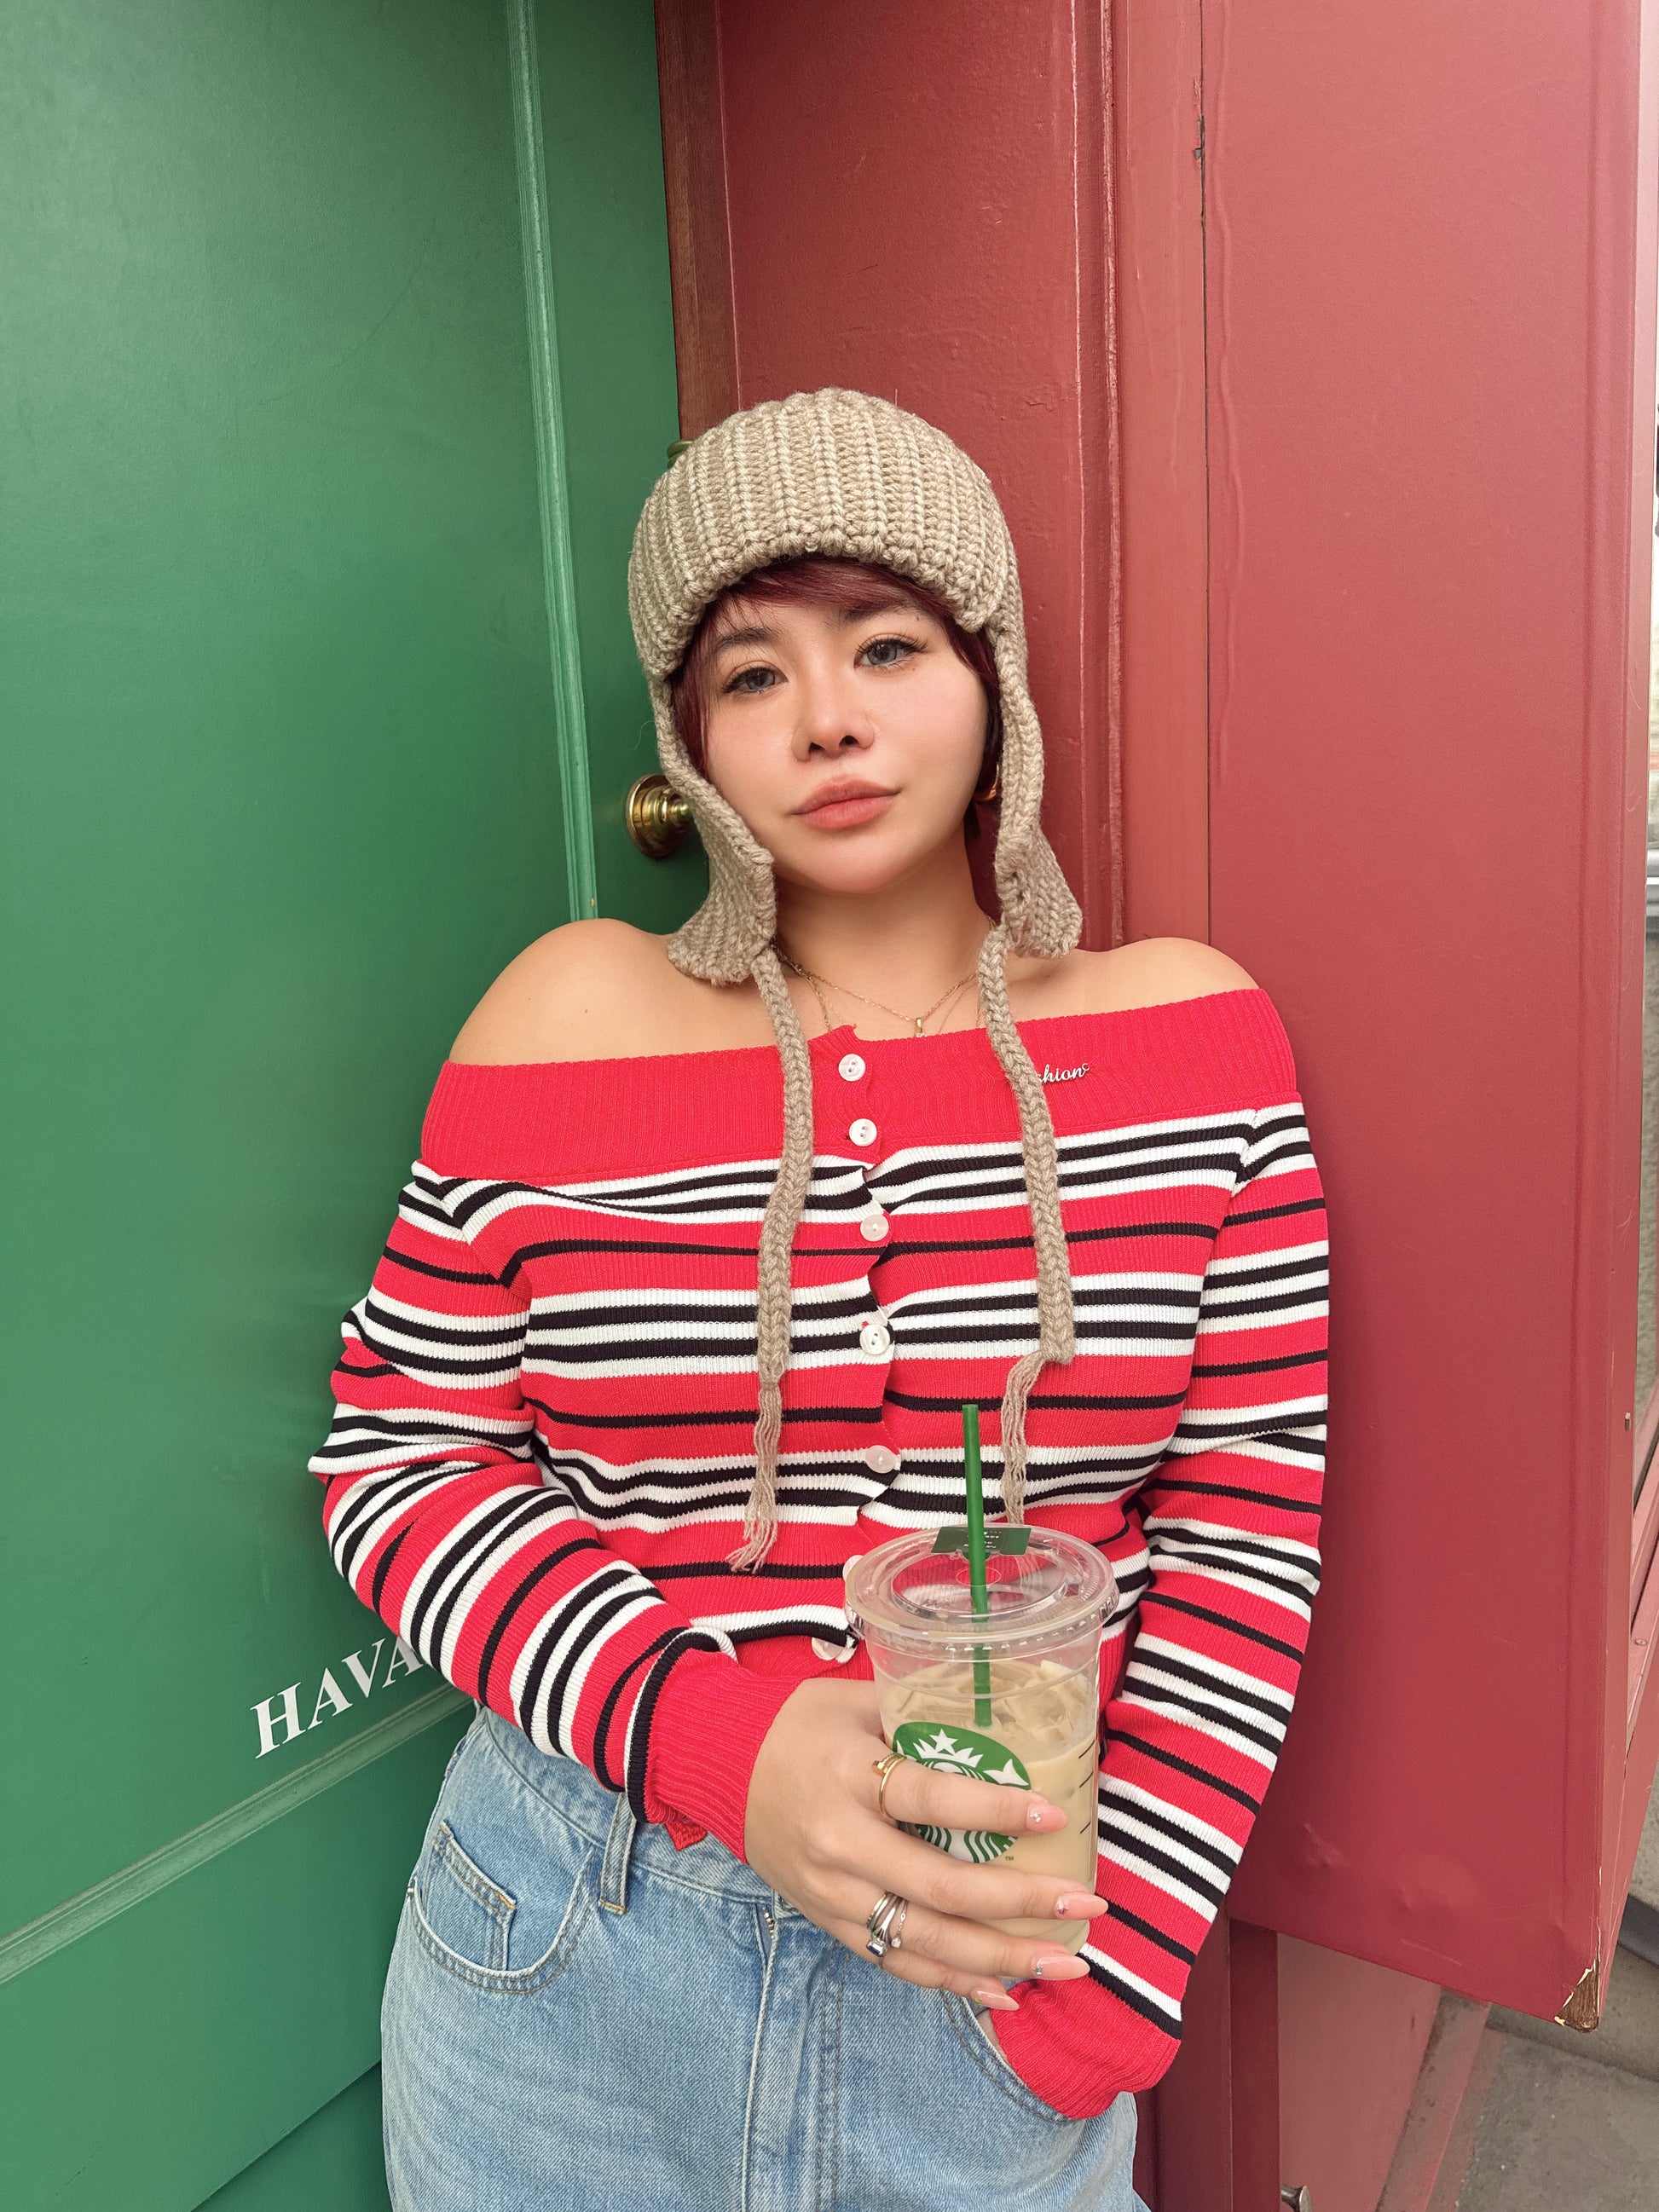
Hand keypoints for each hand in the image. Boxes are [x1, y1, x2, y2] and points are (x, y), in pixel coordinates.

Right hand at [743, 1678, 1106, 2012]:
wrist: (720, 1764)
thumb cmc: (799, 1723)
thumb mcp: (857, 1701)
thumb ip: (923, 1716)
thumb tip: (1004, 1727)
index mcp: (850, 1775)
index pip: (929, 1797)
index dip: (994, 1808)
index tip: (1053, 1816)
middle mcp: (841, 1842)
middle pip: (939, 1887)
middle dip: (1020, 1903)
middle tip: (1084, 1902)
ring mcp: (834, 1892)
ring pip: (924, 1941)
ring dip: (1001, 1958)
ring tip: (1065, 1964)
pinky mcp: (830, 1921)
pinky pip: (897, 1963)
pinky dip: (953, 1981)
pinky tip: (1005, 1990)